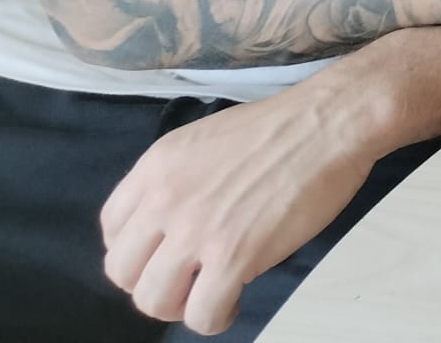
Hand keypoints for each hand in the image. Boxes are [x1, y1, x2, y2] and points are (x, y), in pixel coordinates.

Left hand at [100, 85, 375, 335]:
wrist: (329, 123)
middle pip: (123, 271)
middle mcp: (165, 199)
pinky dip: (215, 317)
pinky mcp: (233, 256)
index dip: (135, 251)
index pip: (111, 228)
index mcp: (157, 166)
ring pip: (152, 300)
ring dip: (178, 306)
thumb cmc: (284, 127)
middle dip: (151, 283)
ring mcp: (196, 230)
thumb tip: (178, 220)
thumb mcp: (209, 139)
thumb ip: (180, 178)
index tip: (162, 255)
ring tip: (208, 295)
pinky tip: (234, 302)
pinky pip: (202, 314)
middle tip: (186, 280)